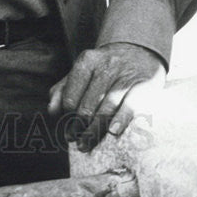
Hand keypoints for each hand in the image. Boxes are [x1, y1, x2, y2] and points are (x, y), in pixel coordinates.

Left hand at [48, 42, 165, 152]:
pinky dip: (121, 118)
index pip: (71, 95)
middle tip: (77, 142)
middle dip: (79, 127)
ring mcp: (125, 74)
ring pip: (107, 107)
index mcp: (87, 61)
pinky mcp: (145, 84)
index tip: (68, 131)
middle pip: (87, 104)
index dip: (67, 117)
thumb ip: (64, 89)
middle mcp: (106, 65)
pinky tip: (113, 131)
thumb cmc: (104, 69)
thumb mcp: (82, 73)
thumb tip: (52, 111)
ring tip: (87, 144)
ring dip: (95, 130)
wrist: (139, 52)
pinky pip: (131, 104)